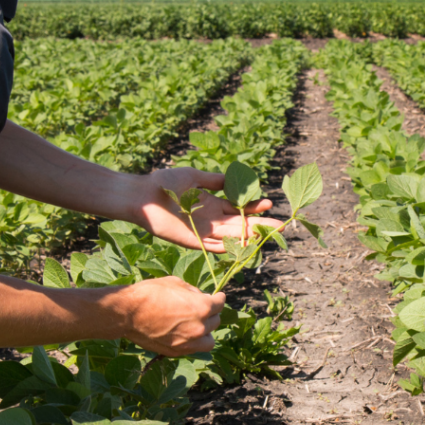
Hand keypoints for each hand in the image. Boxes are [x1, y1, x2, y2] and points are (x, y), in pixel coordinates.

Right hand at [121, 276, 225, 355]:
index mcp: (202, 308)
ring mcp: (188, 342)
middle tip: (203, 309)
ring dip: (206, 333)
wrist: (128, 313)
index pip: (220, 304)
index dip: (219, 298)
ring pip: (209, 341)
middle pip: (216, 321)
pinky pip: (193, 349)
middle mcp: (199, 327)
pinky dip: (193, 342)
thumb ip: (193, 292)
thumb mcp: (175, 283)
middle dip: (211, 314)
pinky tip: (185, 334)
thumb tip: (201, 297)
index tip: (218, 297)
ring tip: (198, 326)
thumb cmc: (150, 293)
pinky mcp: (177, 351)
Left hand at [133, 167, 281, 251]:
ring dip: (249, 237)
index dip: (255, 208)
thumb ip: (214, 180)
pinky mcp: (192, 242)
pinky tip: (244, 246)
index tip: (270, 204)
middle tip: (281, 226)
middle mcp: (211, 220)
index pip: (239, 209)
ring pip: (231, 237)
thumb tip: (234, 179)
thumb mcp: (194, 176)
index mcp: (212, 204)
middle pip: (240, 225)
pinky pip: (213, 247)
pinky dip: (227, 248)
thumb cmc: (164, 182)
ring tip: (267, 234)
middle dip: (260, 225)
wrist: (143, 195)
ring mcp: (202, 232)